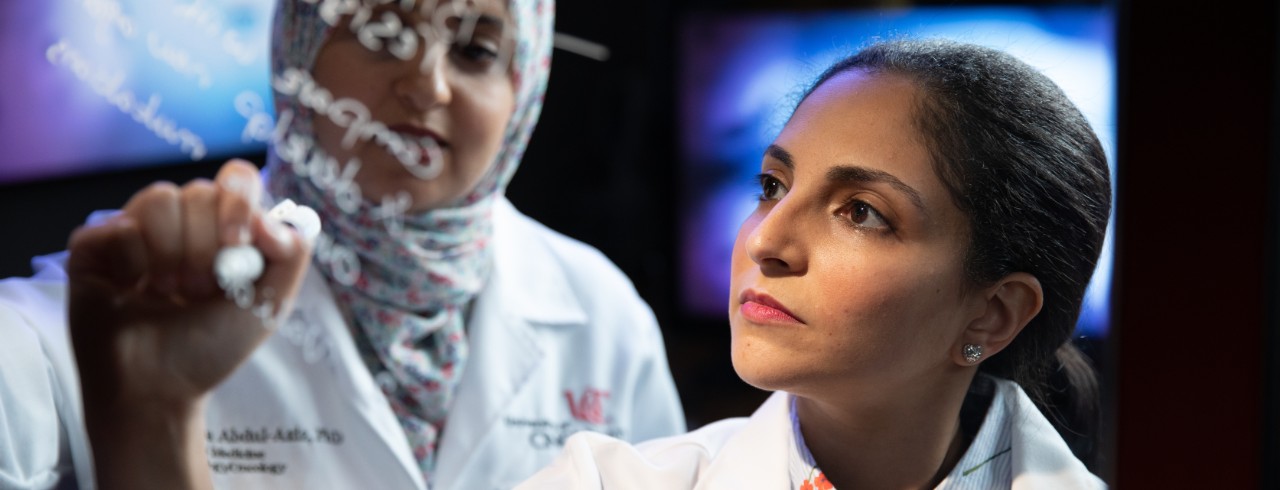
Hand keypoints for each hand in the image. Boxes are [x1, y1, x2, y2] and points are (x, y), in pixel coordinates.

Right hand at [66, 160, 311, 488]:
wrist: (157, 388)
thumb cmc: (211, 346)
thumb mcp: (271, 303)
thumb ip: (292, 252)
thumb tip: (270, 215)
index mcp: (223, 227)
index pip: (237, 178)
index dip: (239, 203)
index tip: (237, 246)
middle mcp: (181, 222)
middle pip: (200, 190)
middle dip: (207, 247)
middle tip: (199, 290)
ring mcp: (136, 229)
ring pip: (159, 198)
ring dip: (172, 254)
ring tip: (168, 292)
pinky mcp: (94, 245)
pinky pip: (118, 226)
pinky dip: (132, 262)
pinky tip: (131, 288)